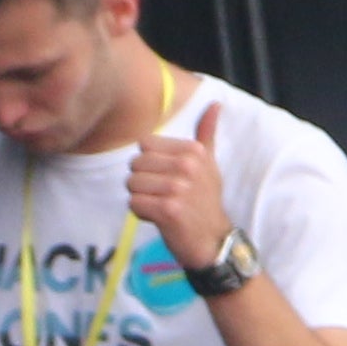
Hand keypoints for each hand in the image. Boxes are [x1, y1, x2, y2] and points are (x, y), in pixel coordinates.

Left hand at [122, 104, 230, 271]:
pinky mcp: (168, 210)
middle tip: (164, 195)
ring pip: (131, 184)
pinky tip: (160, 218)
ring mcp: (178, 188)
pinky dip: (141, 213)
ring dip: (141, 198)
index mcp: (194, 151)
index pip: (145, 145)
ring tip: (162, 206)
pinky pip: (133, 203)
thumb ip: (206, 134)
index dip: (150, 164)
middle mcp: (187, 166)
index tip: (168, 178)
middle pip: (135, 164)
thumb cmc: (205, 201)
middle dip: (143, 182)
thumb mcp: (209, 164)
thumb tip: (215, 104)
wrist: (213, 241)